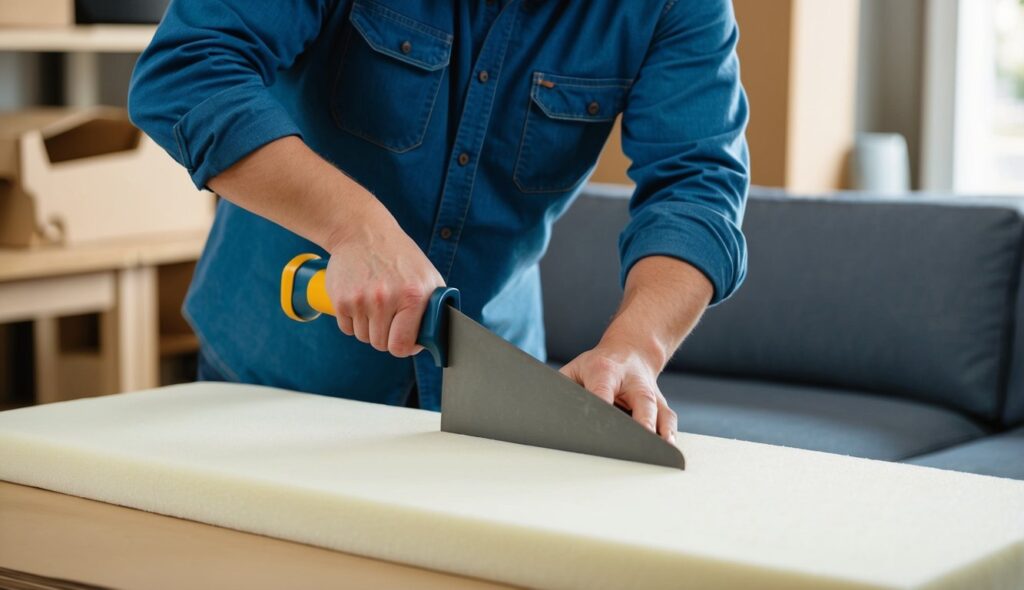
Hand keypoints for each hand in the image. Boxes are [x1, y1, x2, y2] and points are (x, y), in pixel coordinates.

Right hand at [325, 204, 444, 356]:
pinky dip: (353, 321)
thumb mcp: (428, 276)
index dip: (404, 346)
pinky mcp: (341, 299)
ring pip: (363, 337)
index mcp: (413, 296)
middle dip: (386, 336)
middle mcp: (385, 299)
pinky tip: (361, 301)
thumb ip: (435, 309)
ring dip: (369, 327)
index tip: (405, 339)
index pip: (402, 346)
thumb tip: (436, 339)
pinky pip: (347, 328)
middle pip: (381, 344)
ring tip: (375, 304)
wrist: (363, 233)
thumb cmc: (400, 257)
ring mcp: (361, 300)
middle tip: (389, 317)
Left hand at [560, 342, 677, 442]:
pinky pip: (668, 420)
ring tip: (661, 452)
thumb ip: (562, 389)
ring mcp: (650, 394)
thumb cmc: (597, 366)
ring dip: (661, 433)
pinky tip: (667, 451)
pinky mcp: (661, 405)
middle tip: (639, 442)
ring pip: (660, 413)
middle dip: (641, 422)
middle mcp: (633, 382)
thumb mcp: (575, 370)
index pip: (603, 390)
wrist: (632, 350)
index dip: (603, 405)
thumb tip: (545, 413)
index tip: (599, 425)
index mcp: (605, 371)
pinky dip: (669, 435)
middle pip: (641, 402)